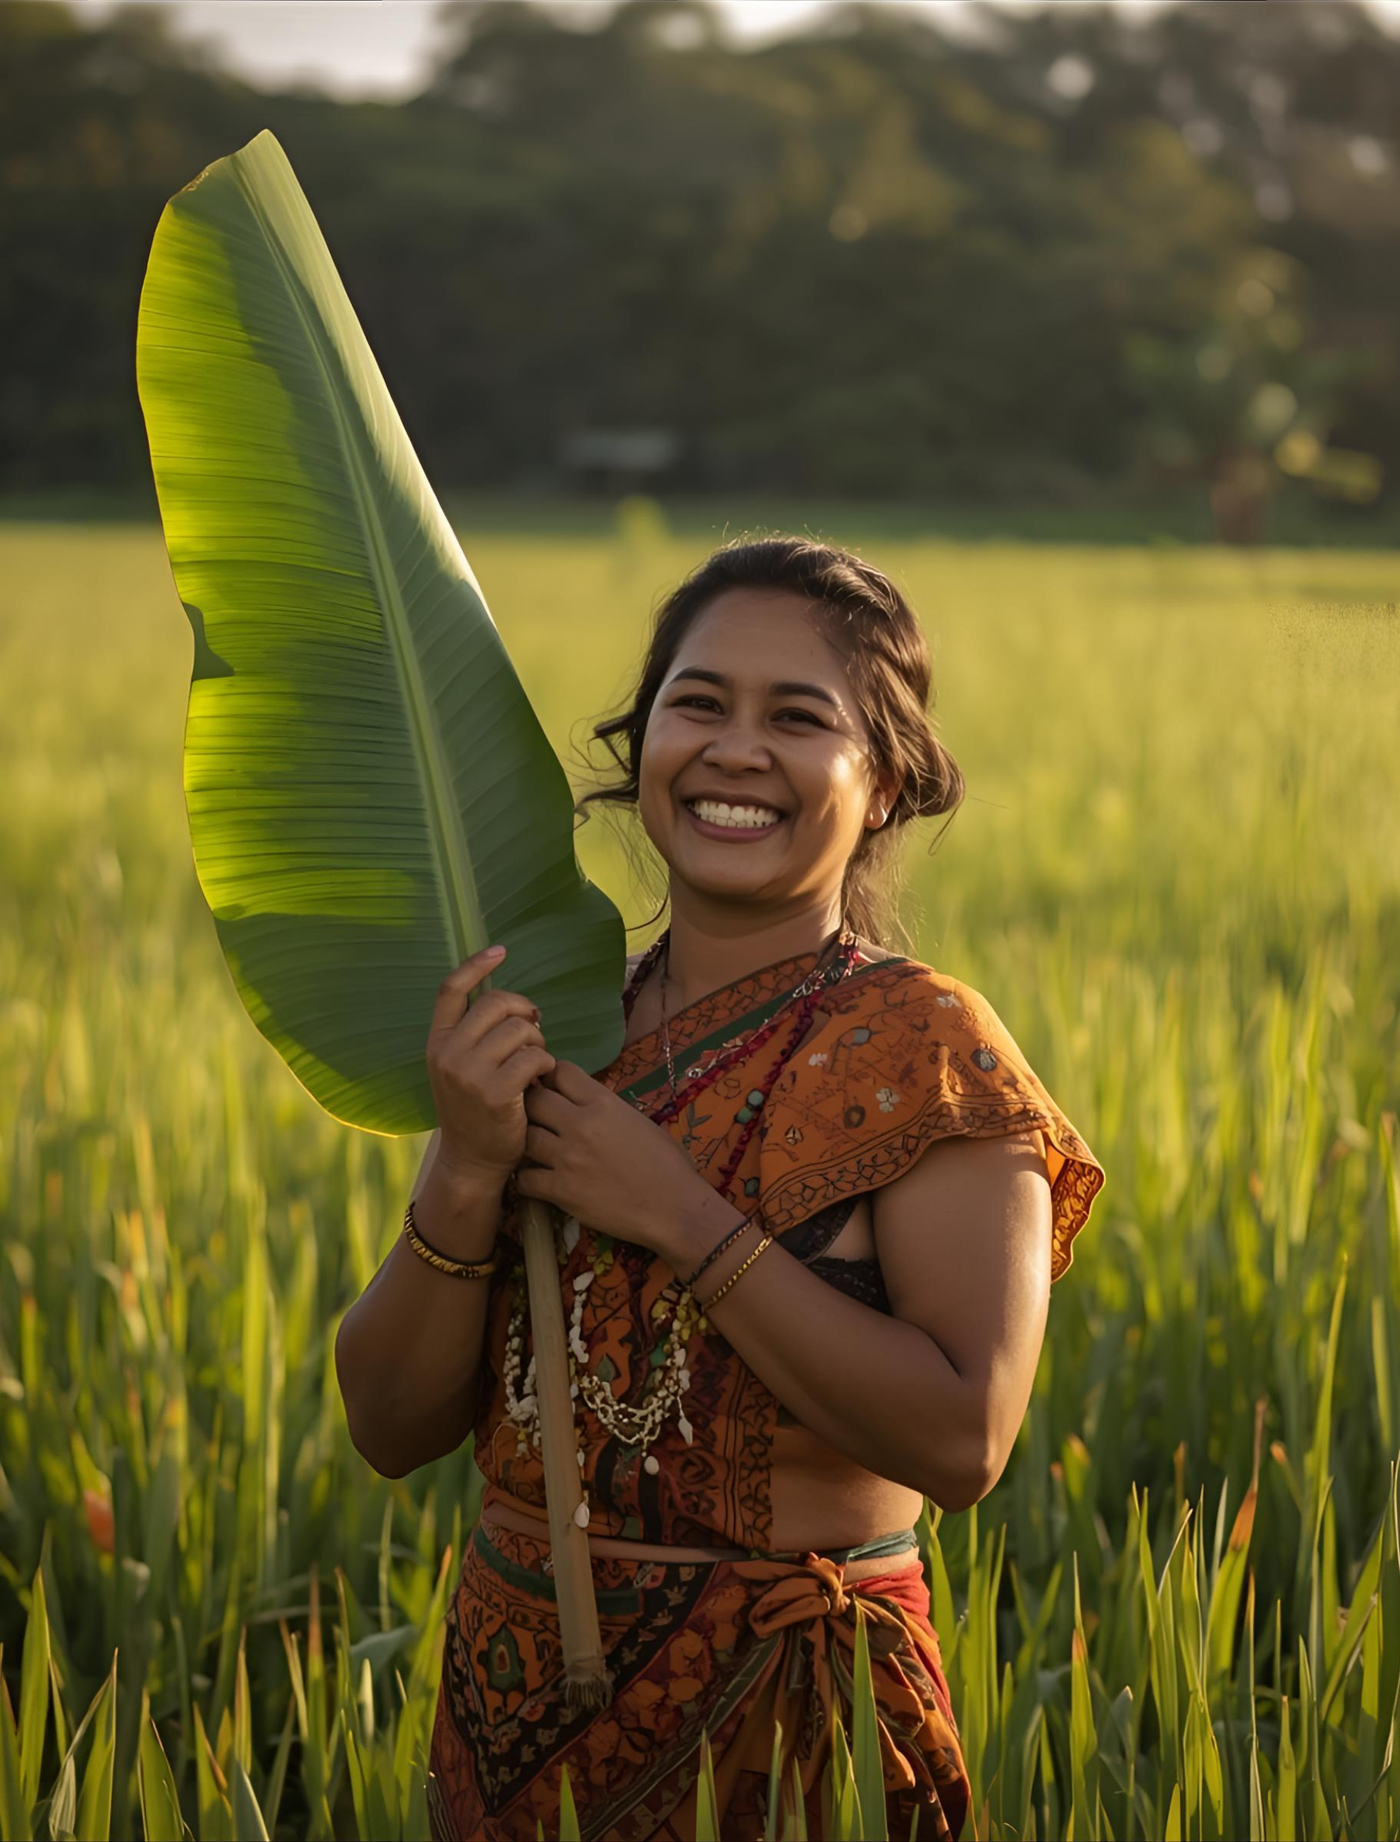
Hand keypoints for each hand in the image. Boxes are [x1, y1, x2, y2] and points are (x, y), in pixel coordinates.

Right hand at [425, 945, 554, 1183]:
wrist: (472, 1160)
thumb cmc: (475, 1109)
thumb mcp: (460, 1068)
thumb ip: (475, 1035)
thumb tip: (515, 1004)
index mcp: (437, 1042)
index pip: (450, 989)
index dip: (476, 964)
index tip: (500, 951)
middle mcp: (447, 1053)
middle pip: (496, 1003)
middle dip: (525, 1012)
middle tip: (534, 1033)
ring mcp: (468, 1074)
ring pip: (519, 1030)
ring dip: (538, 1042)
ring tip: (536, 1062)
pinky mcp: (495, 1093)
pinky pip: (533, 1058)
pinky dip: (545, 1064)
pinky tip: (541, 1078)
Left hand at [514, 1061, 711, 1252]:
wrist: (674, 1208)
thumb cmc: (667, 1164)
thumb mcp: (638, 1121)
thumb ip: (606, 1107)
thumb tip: (582, 1102)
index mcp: (604, 1103)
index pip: (561, 1071)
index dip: (552, 1078)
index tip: (552, 1089)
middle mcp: (581, 1124)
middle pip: (534, 1100)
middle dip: (532, 1106)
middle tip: (538, 1119)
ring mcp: (567, 1157)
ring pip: (524, 1137)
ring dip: (527, 1142)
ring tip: (536, 1150)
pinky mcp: (561, 1190)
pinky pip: (524, 1178)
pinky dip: (527, 1179)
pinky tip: (537, 1180)